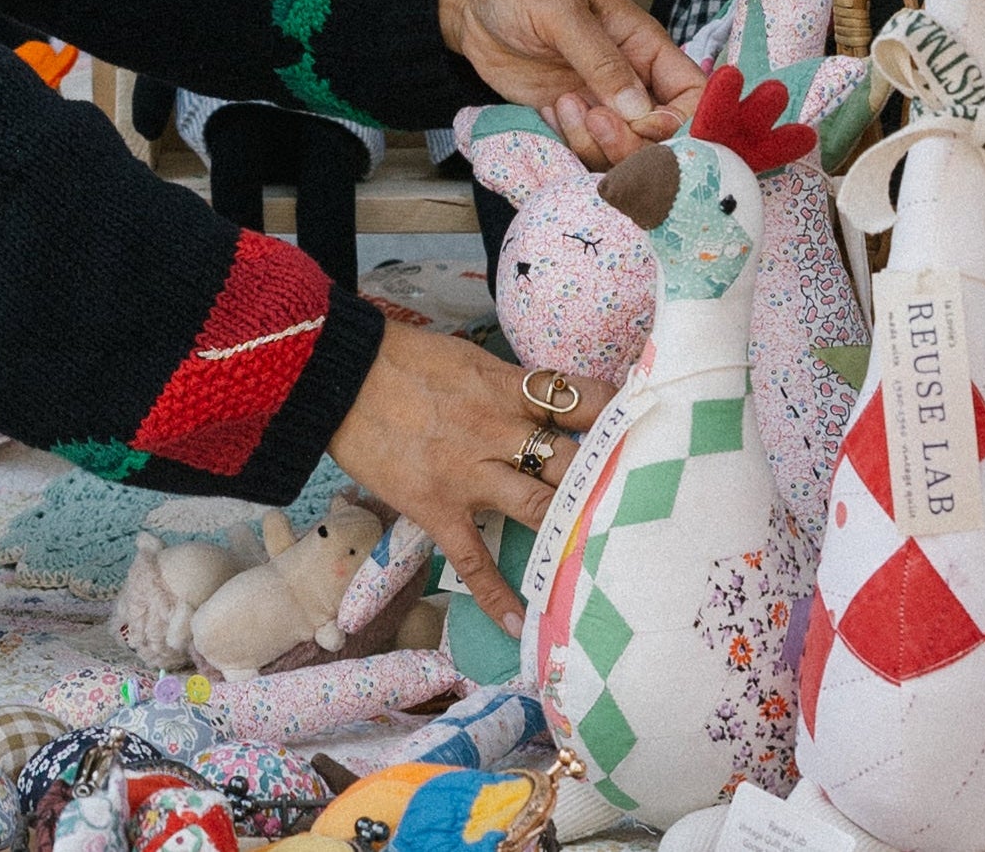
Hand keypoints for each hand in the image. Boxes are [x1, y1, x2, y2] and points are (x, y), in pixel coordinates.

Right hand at [326, 322, 612, 634]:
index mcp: (507, 388)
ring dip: (571, 532)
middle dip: (607, 482)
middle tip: (643, 507)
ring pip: (538, 507)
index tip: (645, 431)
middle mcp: (498, 431)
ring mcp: (468, 473)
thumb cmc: (402, 358)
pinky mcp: (436, 507)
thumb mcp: (468, 359)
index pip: (580, 400)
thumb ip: (509, 385)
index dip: (618, 417)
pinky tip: (520, 624)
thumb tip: (544, 400)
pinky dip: (496, 596)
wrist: (339, 374)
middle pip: (570, 461)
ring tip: (607, 562)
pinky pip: (473, 559)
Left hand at [439, 0, 706, 169]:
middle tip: (594, 119)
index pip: (691, 93)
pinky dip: (572, 142)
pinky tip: (550, 109)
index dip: (683, 120)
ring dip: (596, 143)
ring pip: (622, 150)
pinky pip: (585, 150)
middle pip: (660, 135)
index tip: (647, 124)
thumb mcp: (563, 13)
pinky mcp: (567, 117)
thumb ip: (602, 60)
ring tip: (564, 104)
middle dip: (633, 142)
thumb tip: (640, 110)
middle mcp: (630, 79)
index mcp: (644, 45)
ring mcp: (598, 101)